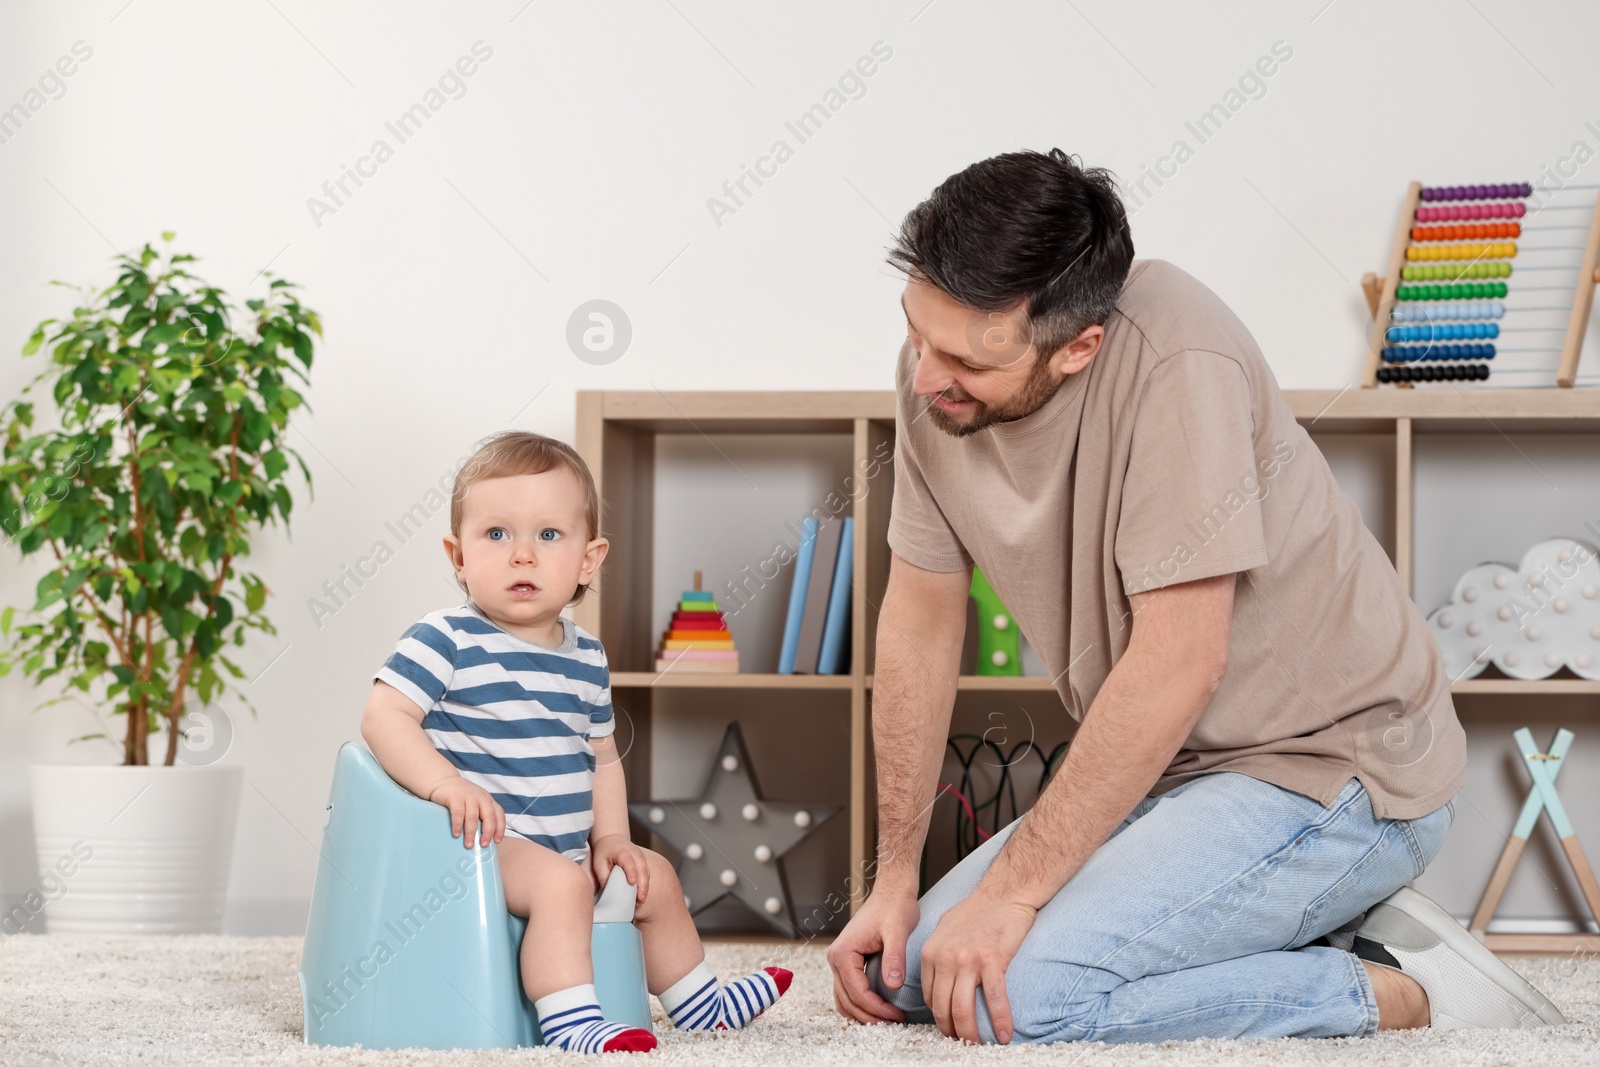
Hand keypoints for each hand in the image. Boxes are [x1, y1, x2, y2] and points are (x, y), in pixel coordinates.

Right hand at [427, 777, 503, 848]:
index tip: (497, 841)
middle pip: (489, 816)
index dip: (500, 828)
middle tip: (483, 845)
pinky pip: (458, 813)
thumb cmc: (461, 797)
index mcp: (488, 800)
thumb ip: (480, 815)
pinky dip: (458, 825)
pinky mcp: (455, 796)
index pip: (499, 814)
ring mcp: (468, 795)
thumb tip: (483, 839)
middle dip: (487, 832)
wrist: (444, 781)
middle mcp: (481, 797)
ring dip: (471, 832)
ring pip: (473, 816)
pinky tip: (456, 834)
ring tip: (469, 844)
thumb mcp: (475, 803)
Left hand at [589, 834, 649, 902]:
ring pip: (646, 872)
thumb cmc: (604, 851)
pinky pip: (646, 874)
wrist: (612, 839)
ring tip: (641, 900)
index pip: (628, 862)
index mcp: (622, 851)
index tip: (632, 882)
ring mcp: (641, 857)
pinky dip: (645, 885)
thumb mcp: (599, 862)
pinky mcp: (643, 862)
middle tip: (640, 899)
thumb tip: (607, 892)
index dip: (631, 872)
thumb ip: (603, 876)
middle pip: (642, 868)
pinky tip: (641, 896)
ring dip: (645, 886)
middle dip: (642, 884)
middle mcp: (635, 853)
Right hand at [825, 885, 920, 1024]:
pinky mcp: (847, 961)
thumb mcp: (897, 931)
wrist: (892, 892)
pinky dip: (859, 1003)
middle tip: (893, 1024)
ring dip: (863, 1013)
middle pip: (847, 1000)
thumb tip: (893, 985)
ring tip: (886, 1020)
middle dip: (869, 1015)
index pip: (857, 992)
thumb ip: (894, 958)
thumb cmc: (895, 907)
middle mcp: (836, 958)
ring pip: (844, 999)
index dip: (876, 1008)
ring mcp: (839, 960)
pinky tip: (879, 1008)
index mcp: (843, 953)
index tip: (897, 1016)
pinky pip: (848, 990)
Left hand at [919, 885, 1035, 1044]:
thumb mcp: (944, 930)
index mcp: (931, 953)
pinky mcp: (992, 960)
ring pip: (963, 1009)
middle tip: (962, 1044)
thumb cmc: (976, 911)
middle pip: (943, 1008)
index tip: (950, 1027)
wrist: (1002, 893)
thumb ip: (937, 954)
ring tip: (977, 1046)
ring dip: (970, 1033)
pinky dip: (1000, 1020)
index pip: (930, 997)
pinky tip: (1004, 1034)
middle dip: (951, 1031)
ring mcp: (968, 960)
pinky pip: (995, 998)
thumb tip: (937, 980)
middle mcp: (945, 958)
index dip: (940, 1017)